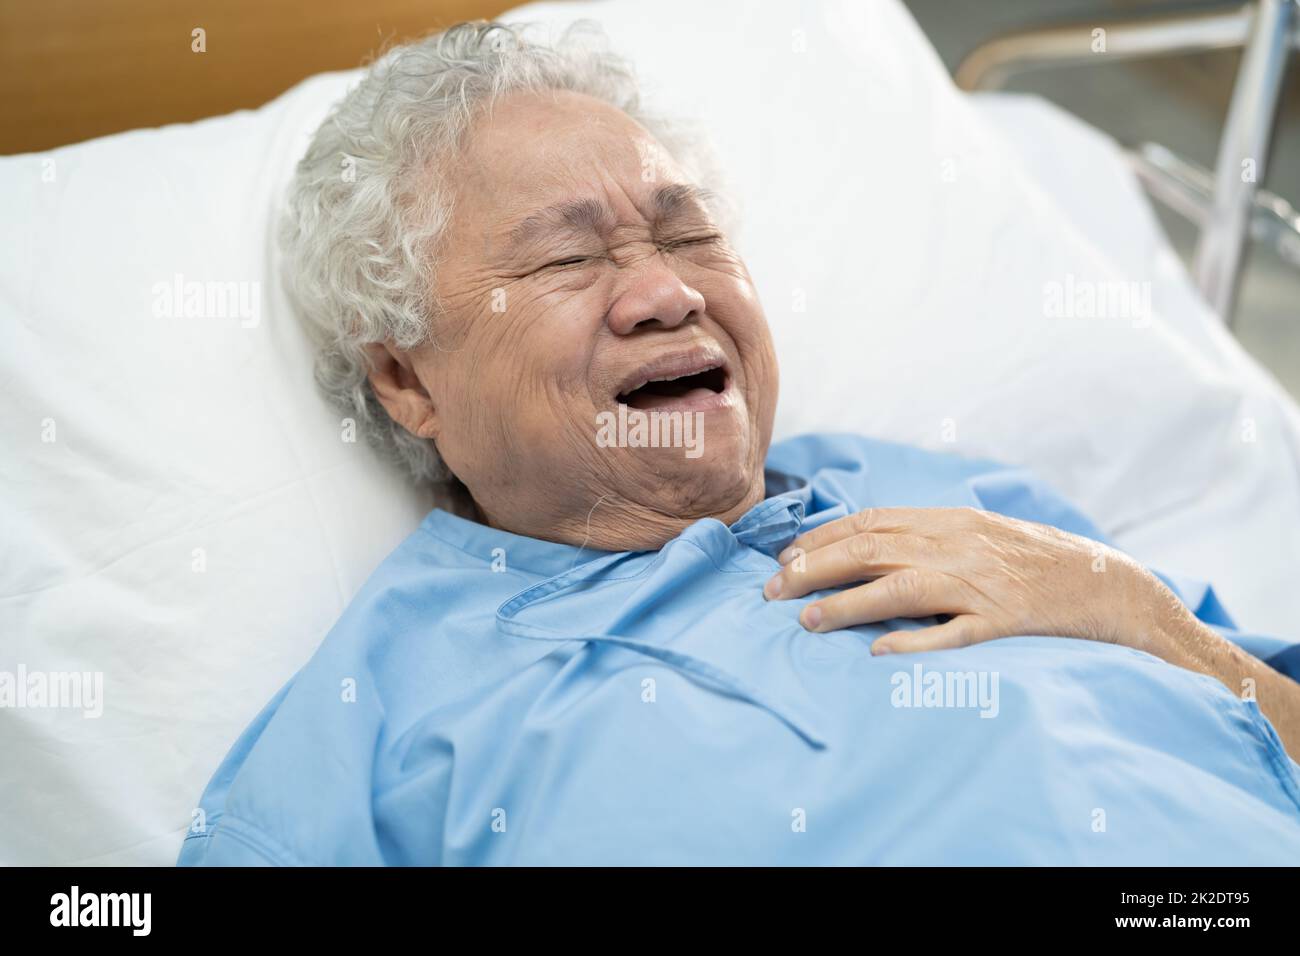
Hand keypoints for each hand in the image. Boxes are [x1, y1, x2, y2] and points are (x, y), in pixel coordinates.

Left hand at [764, 506, 1168, 654]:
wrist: (1109, 584)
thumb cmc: (1036, 561)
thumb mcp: (979, 534)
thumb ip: (927, 536)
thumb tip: (864, 546)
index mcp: (950, 521)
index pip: (870, 523)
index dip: (821, 539)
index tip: (784, 558)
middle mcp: (959, 546)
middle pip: (872, 551)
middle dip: (814, 569)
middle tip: (772, 592)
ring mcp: (982, 585)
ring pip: (901, 589)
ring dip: (847, 604)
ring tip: (806, 622)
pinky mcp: (1005, 623)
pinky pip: (954, 634)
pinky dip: (915, 642)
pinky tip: (879, 653)